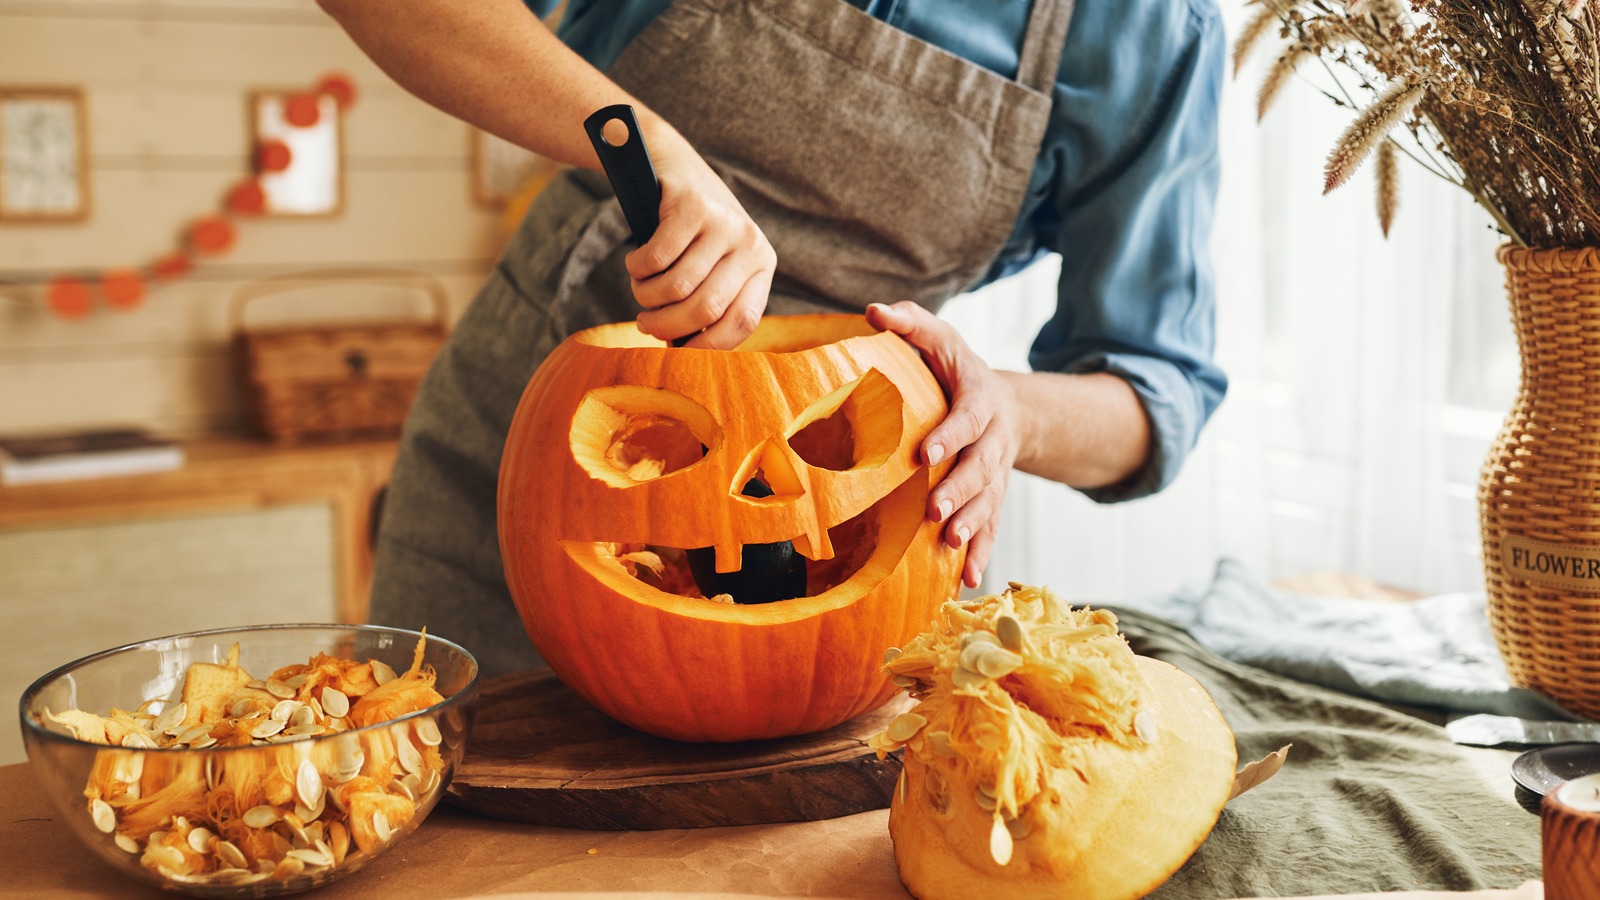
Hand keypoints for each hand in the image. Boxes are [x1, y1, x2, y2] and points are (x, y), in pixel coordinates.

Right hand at [625, 128, 775, 348]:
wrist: (671, 164)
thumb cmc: (689, 231)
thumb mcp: (711, 264)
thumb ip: (709, 301)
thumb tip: (684, 354)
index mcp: (762, 265)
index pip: (743, 322)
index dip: (709, 347)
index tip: (679, 352)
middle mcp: (750, 244)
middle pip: (705, 309)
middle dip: (666, 326)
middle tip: (644, 323)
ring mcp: (723, 222)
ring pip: (676, 287)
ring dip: (646, 297)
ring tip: (640, 289)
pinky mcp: (692, 205)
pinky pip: (656, 259)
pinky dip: (638, 268)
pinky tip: (636, 262)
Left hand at [865, 301, 1018, 588]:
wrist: (1004, 405)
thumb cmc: (955, 369)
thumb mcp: (939, 338)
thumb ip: (910, 322)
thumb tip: (874, 311)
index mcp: (981, 400)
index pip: (968, 420)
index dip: (950, 436)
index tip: (925, 454)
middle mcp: (995, 440)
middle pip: (982, 468)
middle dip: (960, 491)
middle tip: (934, 511)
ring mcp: (997, 473)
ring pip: (989, 503)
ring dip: (972, 526)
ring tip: (950, 545)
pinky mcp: (993, 499)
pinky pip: (991, 528)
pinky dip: (981, 553)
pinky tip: (966, 580)